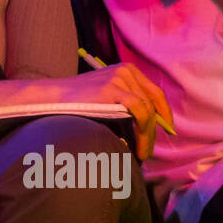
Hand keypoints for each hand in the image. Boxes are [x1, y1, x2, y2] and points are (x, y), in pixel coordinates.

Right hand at [50, 63, 171, 160]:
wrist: (55, 97)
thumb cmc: (79, 101)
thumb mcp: (108, 95)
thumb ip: (128, 101)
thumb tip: (151, 123)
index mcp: (127, 70)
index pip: (155, 93)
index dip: (164, 113)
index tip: (167, 130)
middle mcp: (126, 71)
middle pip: (152, 103)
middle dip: (154, 130)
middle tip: (148, 150)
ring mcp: (119, 78)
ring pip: (147, 110)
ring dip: (148, 135)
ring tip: (141, 152)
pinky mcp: (112, 89)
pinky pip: (139, 111)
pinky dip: (143, 132)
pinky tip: (137, 146)